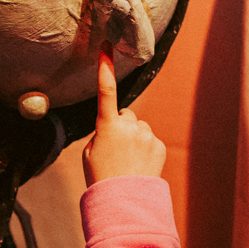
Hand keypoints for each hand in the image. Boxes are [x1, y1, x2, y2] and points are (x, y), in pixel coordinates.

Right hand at [83, 53, 164, 184]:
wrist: (125, 201)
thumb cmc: (101, 178)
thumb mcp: (89, 153)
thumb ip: (101, 134)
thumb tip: (113, 128)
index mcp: (107, 126)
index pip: (105, 91)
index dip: (105, 67)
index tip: (106, 46)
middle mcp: (129, 125)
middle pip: (126, 115)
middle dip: (121, 127)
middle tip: (115, 151)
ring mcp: (146, 134)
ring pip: (138, 128)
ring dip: (133, 139)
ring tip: (127, 162)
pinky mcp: (158, 144)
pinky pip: (149, 140)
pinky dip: (145, 149)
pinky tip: (139, 165)